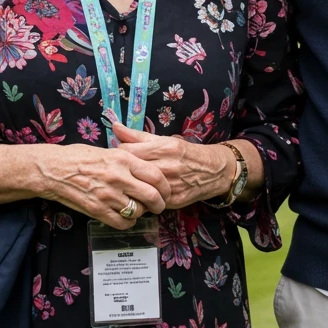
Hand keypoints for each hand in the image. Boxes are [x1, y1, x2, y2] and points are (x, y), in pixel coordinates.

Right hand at [35, 142, 169, 228]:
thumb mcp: (107, 150)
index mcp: (123, 158)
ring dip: (141, 213)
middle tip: (159, 206)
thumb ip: (128, 158)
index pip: (155, 175)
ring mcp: (108, 195)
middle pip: (151, 195)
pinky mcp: (97, 210)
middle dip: (159, 204)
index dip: (165, 186)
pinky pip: (122, 222)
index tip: (166, 191)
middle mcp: (118, 176)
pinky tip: (124, 218)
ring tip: (138, 210)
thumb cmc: (77, 157)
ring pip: (137, 211)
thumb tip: (145, 166)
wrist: (52, 170)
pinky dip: (127, 223)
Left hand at [111, 122, 232, 209]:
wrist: (213, 171)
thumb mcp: (165, 140)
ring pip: (139, 187)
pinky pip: (150, 201)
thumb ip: (138, 136)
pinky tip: (143, 193)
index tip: (121, 154)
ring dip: (133, 185)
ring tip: (132, 181)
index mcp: (163, 148)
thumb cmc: (185, 153)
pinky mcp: (173, 201)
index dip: (120, 153)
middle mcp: (166, 167)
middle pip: (131, 169)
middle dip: (124, 169)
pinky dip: (144, 197)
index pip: (127, 151)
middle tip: (124, 169)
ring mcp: (170, 186)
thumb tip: (114, 126)